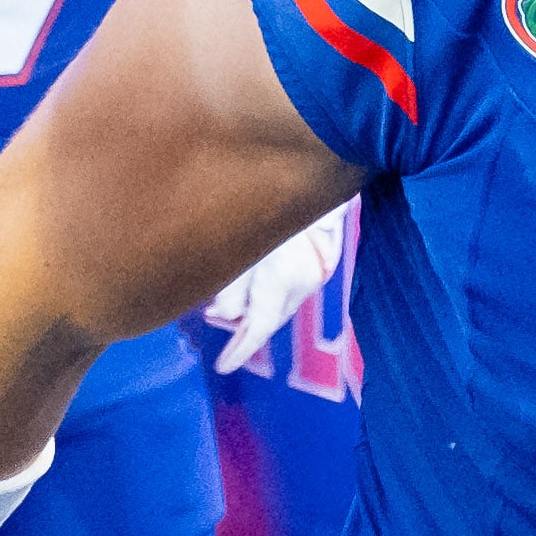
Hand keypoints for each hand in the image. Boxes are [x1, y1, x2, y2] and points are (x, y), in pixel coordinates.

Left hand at [200, 206, 347, 373]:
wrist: (316, 169)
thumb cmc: (262, 199)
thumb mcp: (238, 244)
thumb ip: (230, 283)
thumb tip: (223, 314)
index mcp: (281, 278)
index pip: (258, 328)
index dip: (239, 352)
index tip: (222, 366)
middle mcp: (303, 281)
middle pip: (271, 320)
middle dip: (243, 332)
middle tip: (214, 327)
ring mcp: (315, 272)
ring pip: (282, 307)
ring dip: (256, 313)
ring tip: (226, 309)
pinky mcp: (320, 262)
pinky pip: (291, 292)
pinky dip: (271, 299)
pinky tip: (253, 290)